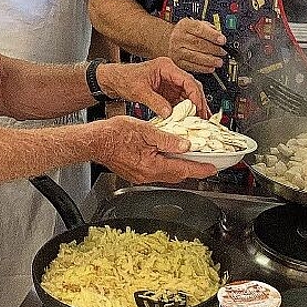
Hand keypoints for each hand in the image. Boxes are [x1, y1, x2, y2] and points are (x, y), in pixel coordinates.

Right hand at [89, 116, 216, 183]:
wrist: (93, 142)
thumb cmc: (113, 135)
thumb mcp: (145, 131)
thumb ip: (167, 139)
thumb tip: (185, 145)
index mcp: (152, 166)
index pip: (183, 170)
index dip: (200, 169)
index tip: (213, 168)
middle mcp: (147, 175)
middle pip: (177, 175)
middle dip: (192, 169)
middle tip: (205, 163)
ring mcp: (140, 176)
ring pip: (167, 173)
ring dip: (179, 167)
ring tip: (190, 158)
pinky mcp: (135, 173)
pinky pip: (156, 171)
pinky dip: (166, 165)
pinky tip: (167, 156)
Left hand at [97, 56, 209, 118]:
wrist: (113, 80)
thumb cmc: (124, 79)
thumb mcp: (140, 91)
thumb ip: (155, 102)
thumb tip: (169, 113)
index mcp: (166, 66)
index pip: (188, 80)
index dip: (195, 96)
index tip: (198, 109)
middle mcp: (170, 73)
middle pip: (192, 86)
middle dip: (199, 102)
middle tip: (203, 117)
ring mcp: (169, 82)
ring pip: (188, 94)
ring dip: (194, 107)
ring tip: (199, 120)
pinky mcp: (167, 91)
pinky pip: (180, 100)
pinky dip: (185, 109)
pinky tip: (188, 118)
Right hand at [166, 18, 225, 73]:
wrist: (170, 40)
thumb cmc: (187, 33)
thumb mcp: (197, 24)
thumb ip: (209, 28)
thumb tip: (220, 36)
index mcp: (185, 25)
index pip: (199, 29)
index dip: (212, 35)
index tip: (222, 40)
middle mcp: (179, 37)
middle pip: (198, 43)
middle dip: (213, 49)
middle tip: (223, 52)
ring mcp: (177, 50)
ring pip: (195, 56)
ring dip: (209, 60)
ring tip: (219, 62)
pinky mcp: (177, 62)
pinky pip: (191, 66)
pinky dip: (203, 68)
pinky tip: (211, 68)